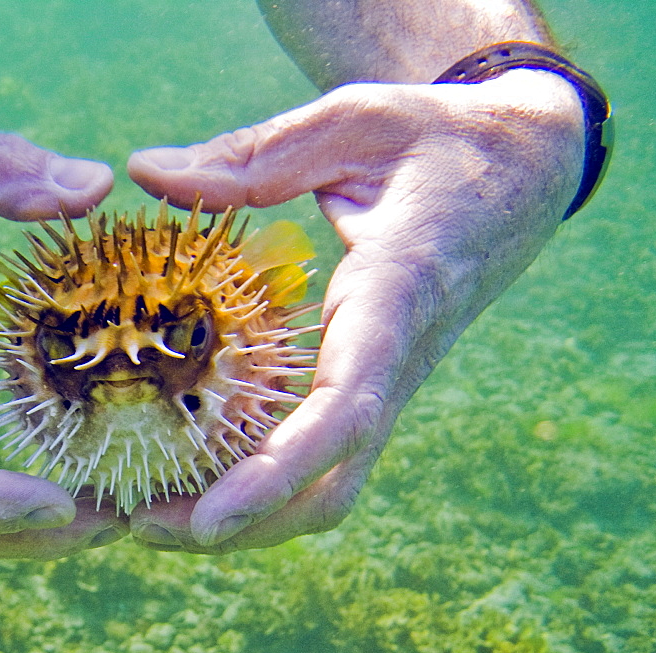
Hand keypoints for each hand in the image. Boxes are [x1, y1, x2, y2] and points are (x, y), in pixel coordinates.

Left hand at [127, 70, 584, 551]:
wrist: (517, 174)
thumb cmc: (435, 140)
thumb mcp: (351, 122)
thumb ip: (253, 155)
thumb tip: (144, 172)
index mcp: (396, 296)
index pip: (345, 408)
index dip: (277, 472)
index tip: (206, 522)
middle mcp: (396, 359)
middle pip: (334, 480)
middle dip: (246, 523)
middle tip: (138, 527)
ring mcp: (389, 380)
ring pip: (332, 484)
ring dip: (249, 517)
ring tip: (146, 516)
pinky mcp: (375, 382)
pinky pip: (326, 457)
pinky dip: (262, 482)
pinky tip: (194, 471)